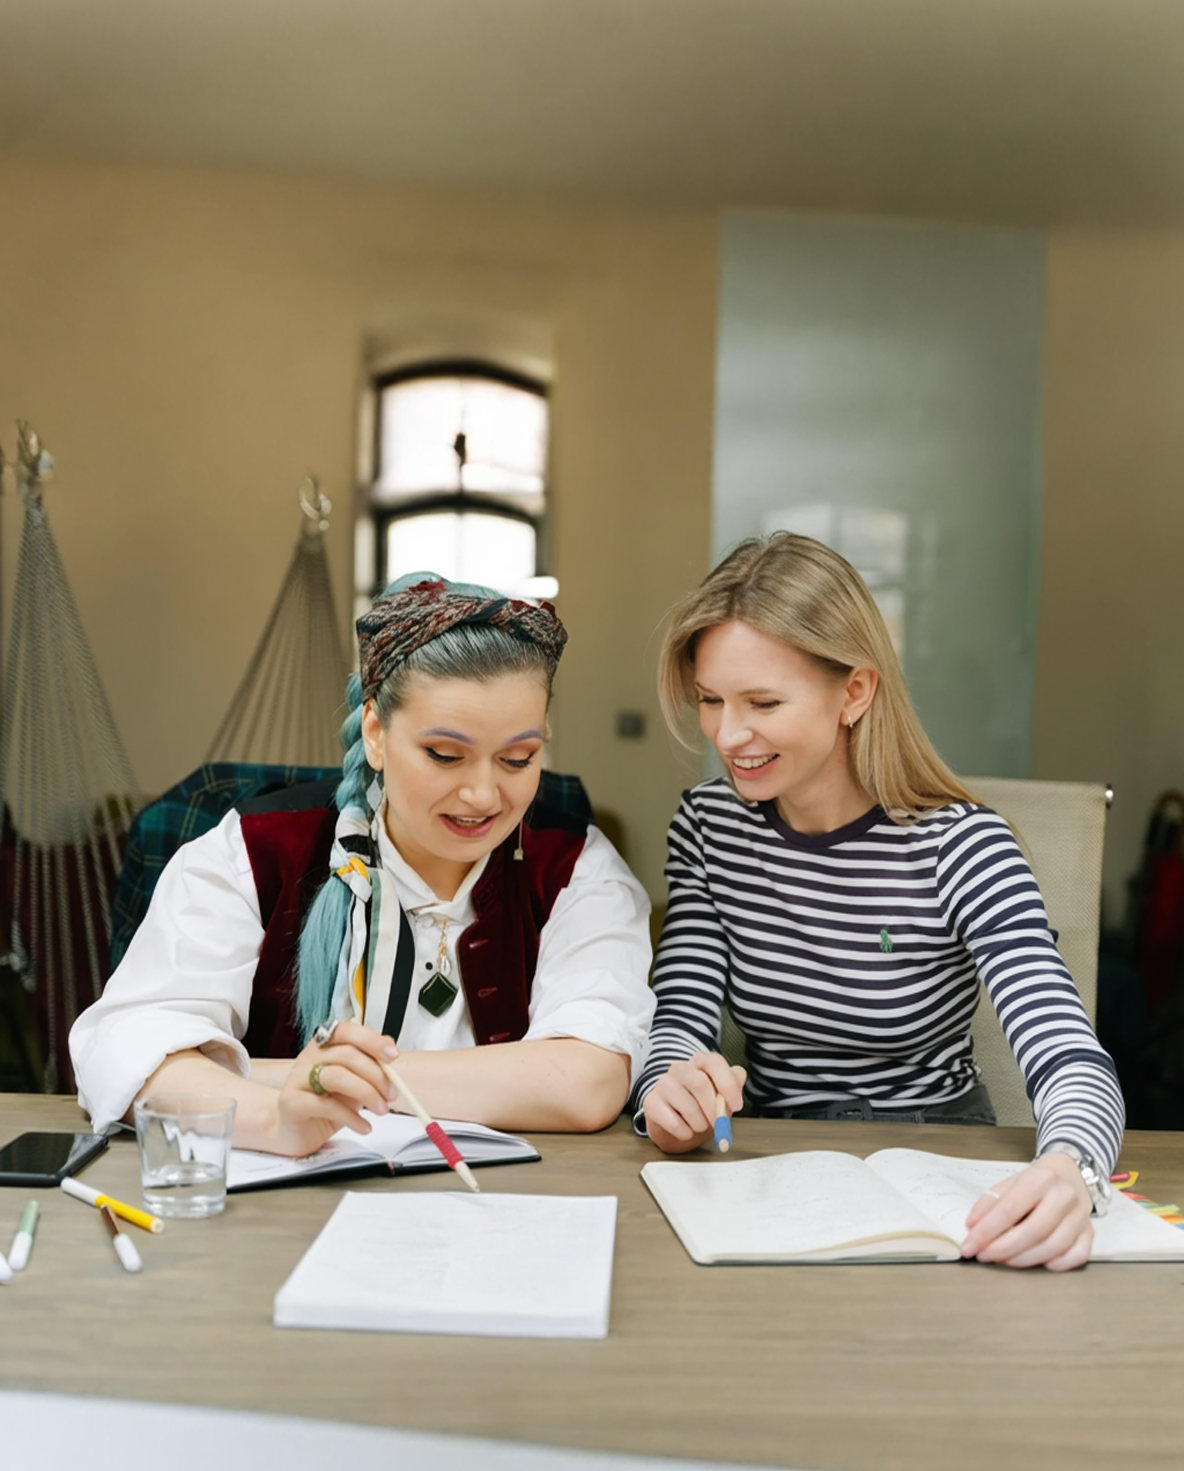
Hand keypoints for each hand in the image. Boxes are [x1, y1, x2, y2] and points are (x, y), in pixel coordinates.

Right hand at [270, 1021, 400, 1156]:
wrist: (294, 1130)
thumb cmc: (326, 1103)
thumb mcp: (353, 1082)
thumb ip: (369, 1066)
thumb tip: (391, 1053)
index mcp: (325, 1045)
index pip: (348, 1031)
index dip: (372, 1040)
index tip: (392, 1056)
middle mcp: (309, 1057)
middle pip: (347, 1055)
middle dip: (376, 1075)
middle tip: (392, 1094)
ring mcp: (297, 1078)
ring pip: (336, 1076)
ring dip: (366, 1093)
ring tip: (381, 1110)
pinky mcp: (291, 1102)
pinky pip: (326, 1106)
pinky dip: (352, 1117)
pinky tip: (364, 1126)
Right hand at [643, 1051, 746, 1153]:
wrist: (676, 1127)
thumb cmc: (702, 1108)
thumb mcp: (722, 1097)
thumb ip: (733, 1084)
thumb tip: (738, 1077)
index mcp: (699, 1062)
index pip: (714, 1062)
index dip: (728, 1085)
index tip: (737, 1106)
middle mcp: (679, 1069)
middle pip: (700, 1084)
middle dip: (713, 1109)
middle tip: (718, 1124)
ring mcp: (663, 1084)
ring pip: (687, 1106)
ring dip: (699, 1124)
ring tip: (699, 1126)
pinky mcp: (651, 1103)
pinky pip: (674, 1122)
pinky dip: (685, 1133)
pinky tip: (685, 1130)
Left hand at [960, 1152, 1093, 1269]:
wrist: (1071, 1171)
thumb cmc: (1037, 1180)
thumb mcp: (1010, 1182)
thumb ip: (990, 1202)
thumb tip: (972, 1227)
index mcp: (1041, 1178)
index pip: (1010, 1209)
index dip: (987, 1231)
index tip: (969, 1246)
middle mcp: (1065, 1197)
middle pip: (1034, 1231)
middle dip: (1004, 1248)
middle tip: (983, 1256)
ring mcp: (1081, 1216)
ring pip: (1053, 1247)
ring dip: (1023, 1260)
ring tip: (1002, 1260)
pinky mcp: (1090, 1232)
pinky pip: (1077, 1256)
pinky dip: (1056, 1265)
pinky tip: (1036, 1263)